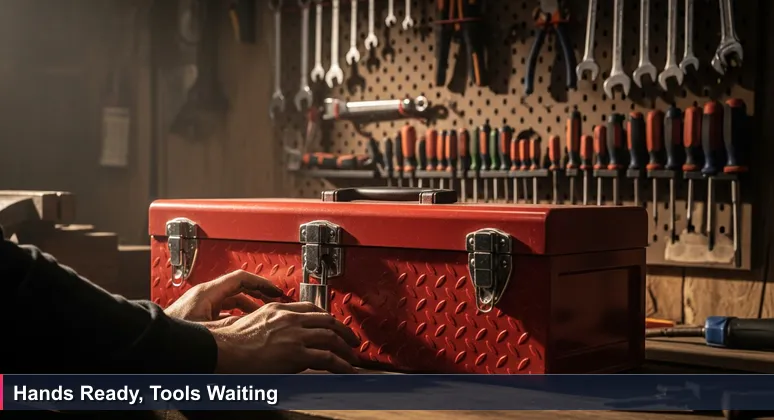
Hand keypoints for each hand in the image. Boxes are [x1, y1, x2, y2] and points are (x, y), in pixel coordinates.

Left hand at [164, 270, 283, 321]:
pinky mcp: (199, 314)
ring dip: (249, 305)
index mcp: (207, 292)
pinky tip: (244, 324)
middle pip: (239, 287)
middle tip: (274, 299)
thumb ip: (233, 324)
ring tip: (263, 313)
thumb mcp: (209, 329)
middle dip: (259, 293)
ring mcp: (201, 304)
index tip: (275, 289)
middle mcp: (204, 295)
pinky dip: (238, 313)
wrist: (154, 341)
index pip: (241, 278)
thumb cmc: (173, 333)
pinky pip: (225, 309)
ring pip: (233, 299)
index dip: (262, 283)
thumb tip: (255, 324)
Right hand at [211, 301, 360, 373]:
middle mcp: (289, 318)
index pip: (310, 308)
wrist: (222, 350)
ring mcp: (295, 335)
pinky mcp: (297, 354)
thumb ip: (267, 324)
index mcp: (277, 309)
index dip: (326, 317)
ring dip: (346, 348)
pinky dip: (342, 364)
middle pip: (327, 320)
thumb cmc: (228, 341)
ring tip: (353, 357)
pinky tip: (347, 370)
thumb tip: (274, 336)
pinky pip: (327, 358)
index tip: (332, 324)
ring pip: (331, 337)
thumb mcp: (250, 321)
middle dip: (343, 330)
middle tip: (351, 339)